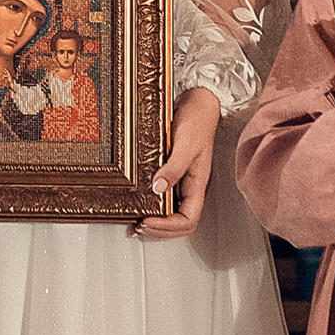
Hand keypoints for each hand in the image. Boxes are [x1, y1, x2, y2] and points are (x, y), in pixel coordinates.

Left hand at [140, 86, 218, 238]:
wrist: (198, 104)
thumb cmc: (197, 121)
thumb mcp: (185, 144)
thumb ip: (173, 167)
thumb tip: (158, 188)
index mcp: (197, 185)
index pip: (188, 220)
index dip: (168, 227)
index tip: (147, 222)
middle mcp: (189, 188)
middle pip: (179, 223)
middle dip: (159, 230)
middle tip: (138, 228)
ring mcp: (181, 182)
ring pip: (171, 214)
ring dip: (155, 223)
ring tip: (136, 223)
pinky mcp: (172, 174)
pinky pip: (163, 198)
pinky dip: (151, 207)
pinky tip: (138, 205)